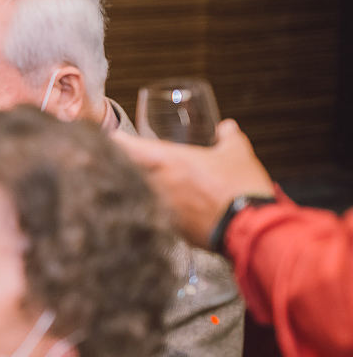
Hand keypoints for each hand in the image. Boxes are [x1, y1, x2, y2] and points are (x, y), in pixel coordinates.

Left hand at [114, 119, 274, 247]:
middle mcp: (156, 184)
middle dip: (118, 165)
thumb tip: (226, 127)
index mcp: (167, 161)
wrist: (250, 229)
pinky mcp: (168, 228)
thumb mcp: (237, 154)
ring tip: (136, 183)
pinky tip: (159, 206)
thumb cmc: (239, 188)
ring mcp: (159, 208)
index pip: (125, 146)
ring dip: (132, 187)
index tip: (108, 138)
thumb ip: (229, 137)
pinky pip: (150, 213)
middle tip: (118, 159)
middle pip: (122, 172)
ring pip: (134, 194)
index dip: (113, 140)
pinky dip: (149, 207)